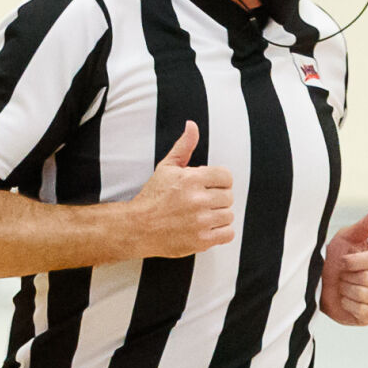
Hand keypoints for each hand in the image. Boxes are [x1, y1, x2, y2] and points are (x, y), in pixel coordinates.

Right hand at [125, 121, 234, 257]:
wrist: (138, 227)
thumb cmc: (152, 198)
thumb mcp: (167, 167)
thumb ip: (184, 147)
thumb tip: (192, 126)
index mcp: (192, 179)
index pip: (226, 177)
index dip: (219, 182)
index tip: (209, 187)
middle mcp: (197, 200)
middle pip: (228, 197)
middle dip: (217, 198)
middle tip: (202, 203)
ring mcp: (200, 221)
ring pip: (229, 215)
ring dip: (219, 216)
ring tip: (203, 216)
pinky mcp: (201, 240)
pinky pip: (228, 234)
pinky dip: (221, 232)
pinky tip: (208, 228)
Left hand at [320, 208, 367, 325]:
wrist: (321, 284)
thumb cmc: (335, 258)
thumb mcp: (347, 238)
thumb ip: (364, 226)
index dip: (355, 261)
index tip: (343, 260)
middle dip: (348, 276)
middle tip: (344, 276)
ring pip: (364, 294)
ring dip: (346, 290)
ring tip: (344, 287)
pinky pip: (362, 310)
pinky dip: (348, 305)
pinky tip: (346, 300)